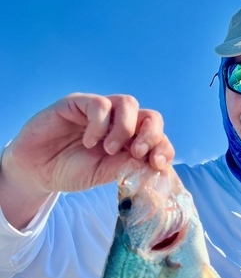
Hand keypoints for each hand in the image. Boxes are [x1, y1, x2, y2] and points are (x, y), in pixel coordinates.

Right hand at [0, 93, 173, 227]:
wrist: (39, 170)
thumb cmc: (73, 171)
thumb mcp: (104, 174)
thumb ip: (127, 166)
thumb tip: (153, 164)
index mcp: (130, 142)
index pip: (158, 137)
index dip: (163, 147)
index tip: (158, 163)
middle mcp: (119, 123)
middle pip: (151, 116)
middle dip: (151, 134)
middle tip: (138, 153)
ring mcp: (101, 111)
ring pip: (128, 103)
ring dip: (124, 129)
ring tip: (108, 149)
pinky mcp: (79, 103)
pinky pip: (100, 104)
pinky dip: (99, 125)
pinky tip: (89, 141)